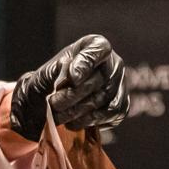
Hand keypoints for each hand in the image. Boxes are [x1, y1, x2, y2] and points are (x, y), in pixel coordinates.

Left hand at [9, 34, 128, 141]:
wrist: (52, 101)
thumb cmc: (50, 81)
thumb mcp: (47, 72)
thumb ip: (57, 72)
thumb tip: (74, 76)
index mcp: (96, 46)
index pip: (99, 49)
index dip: (86, 64)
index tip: (71, 78)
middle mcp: (114, 63)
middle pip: (99, 80)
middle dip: (72, 95)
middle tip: (53, 104)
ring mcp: (120, 86)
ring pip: (104, 100)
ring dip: (78, 112)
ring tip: (59, 116)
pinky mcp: (121, 107)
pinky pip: (110, 116)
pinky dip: (89, 121)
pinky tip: (73, 122)